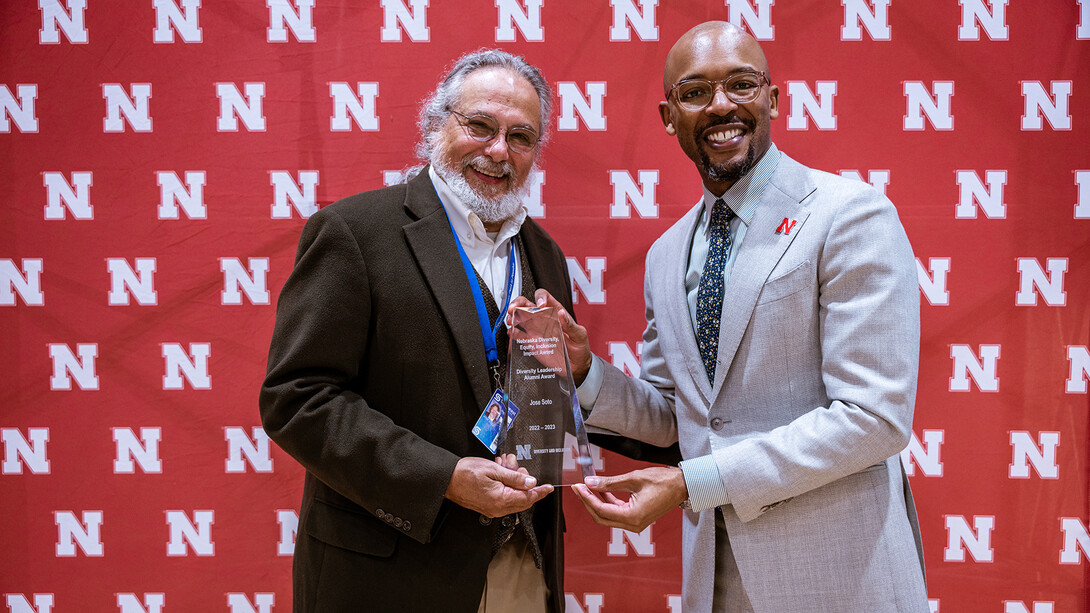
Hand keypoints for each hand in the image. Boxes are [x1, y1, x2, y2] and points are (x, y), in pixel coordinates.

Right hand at [445, 456, 553, 517]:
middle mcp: (498, 508)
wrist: (446, 479)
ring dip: (513, 481)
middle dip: (523, 482)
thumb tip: (531, 483)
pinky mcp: (487, 506)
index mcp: (501, 499)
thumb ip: (514, 478)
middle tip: (517, 467)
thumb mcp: (494, 469)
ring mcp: (492, 509)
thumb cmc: (465, 473)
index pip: (528, 497)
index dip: (540, 491)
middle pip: (522, 499)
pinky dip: (505, 485)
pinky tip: (500, 472)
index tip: (549, 487)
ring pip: (513, 497)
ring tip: (505, 465)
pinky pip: (503, 498)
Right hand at [507, 289, 592, 384]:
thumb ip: (570, 324)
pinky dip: (513, 333)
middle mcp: (543, 319)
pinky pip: (519, 335)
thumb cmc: (579, 348)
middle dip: (518, 303)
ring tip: (511, 321)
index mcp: (556, 313)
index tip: (540, 305)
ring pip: (519, 317)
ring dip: (513, 316)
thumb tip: (561, 313)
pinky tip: (512, 334)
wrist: (576, 366)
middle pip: (527, 304)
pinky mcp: (531, 343)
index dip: (540, 297)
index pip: (545, 297)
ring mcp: (536, 330)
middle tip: (514, 308)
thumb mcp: (579, 335)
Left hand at [571, 466, 687, 531]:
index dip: (587, 498)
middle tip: (579, 488)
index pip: (601, 510)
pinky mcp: (636, 518)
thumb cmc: (663, 481)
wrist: (681, 486)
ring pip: (608, 516)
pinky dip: (607, 503)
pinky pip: (616, 513)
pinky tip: (601, 491)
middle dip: (588, 502)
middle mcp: (633, 524)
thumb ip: (609, 483)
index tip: (578, 487)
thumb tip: (591, 483)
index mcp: (632, 516)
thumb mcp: (633, 478)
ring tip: (587, 487)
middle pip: (601, 517)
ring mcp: (635, 523)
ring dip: (596, 502)